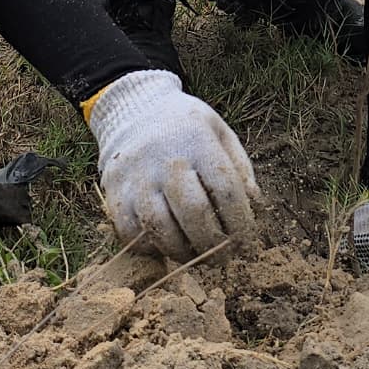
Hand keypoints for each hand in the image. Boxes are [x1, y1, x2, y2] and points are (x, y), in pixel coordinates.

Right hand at [87, 69, 257, 260]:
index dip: (241, 222)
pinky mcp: (115, 195)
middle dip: (214, 244)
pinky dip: (153, 248)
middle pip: (194, 212)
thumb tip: (254, 205)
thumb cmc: (186, 129)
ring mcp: (136, 179)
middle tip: (224, 257)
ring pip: (161, 229)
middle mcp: (164, 160)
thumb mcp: (220, 133)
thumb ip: (239, 168)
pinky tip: (168, 243)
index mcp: (197, 141)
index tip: (246, 240)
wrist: (132, 111)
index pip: (226, 190)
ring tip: (197, 255)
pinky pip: (133, 235)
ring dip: (184, 252)